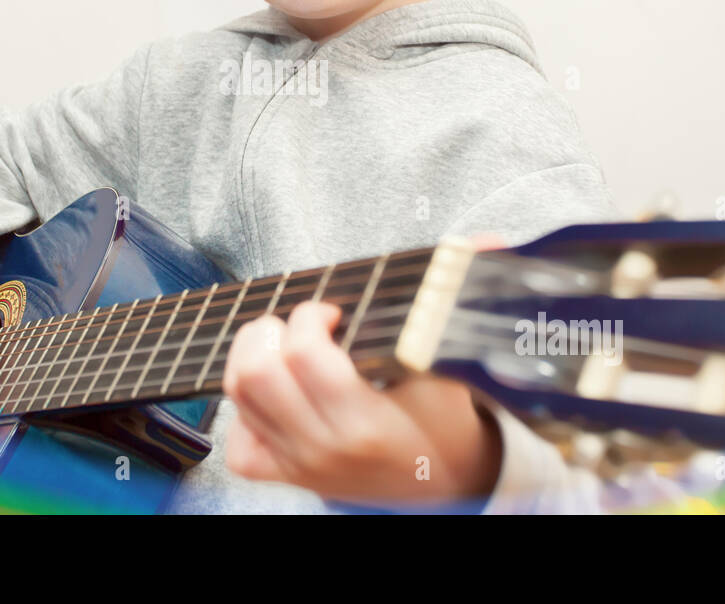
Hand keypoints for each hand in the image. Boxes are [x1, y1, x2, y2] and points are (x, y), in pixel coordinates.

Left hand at [222, 300, 501, 505]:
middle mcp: (327, 447)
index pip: (305, 355)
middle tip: (299, 325)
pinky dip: (245, 410)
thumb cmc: (446, 419)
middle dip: (269, 331)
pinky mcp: (286, 475)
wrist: (447, 484)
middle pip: (257, 374)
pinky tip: (276, 391)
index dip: (310, 317)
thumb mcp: (458, 365)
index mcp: (368, 423)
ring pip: (239, 397)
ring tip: (283, 345)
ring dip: (252, 356)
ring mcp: (302, 464)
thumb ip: (463, 298)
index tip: (333, 312)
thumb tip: (486, 241)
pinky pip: (239, 442)